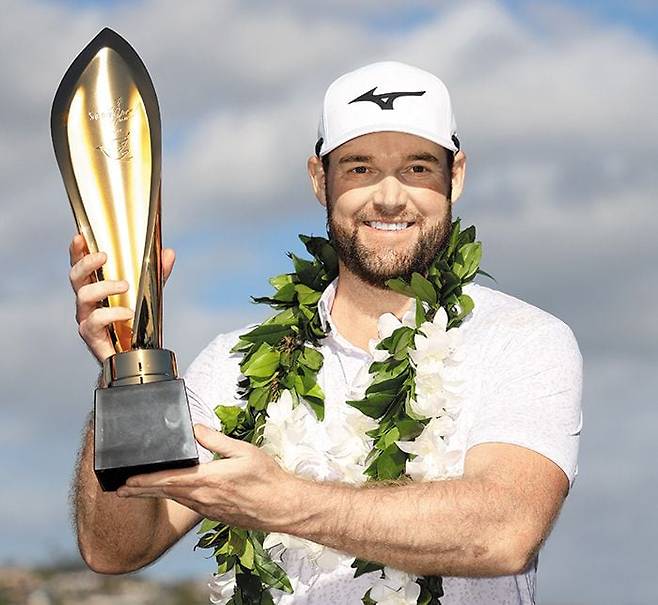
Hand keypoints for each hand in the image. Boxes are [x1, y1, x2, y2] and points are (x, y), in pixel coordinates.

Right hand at [68, 234, 175, 362]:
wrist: (135, 356)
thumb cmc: (136, 322)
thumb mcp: (149, 293)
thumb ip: (157, 274)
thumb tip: (168, 253)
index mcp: (96, 287)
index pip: (80, 265)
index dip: (77, 251)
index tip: (80, 237)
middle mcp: (86, 301)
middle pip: (75, 277)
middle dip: (87, 263)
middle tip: (105, 256)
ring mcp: (86, 318)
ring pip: (83, 296)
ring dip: (104, 287)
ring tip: (126, 286)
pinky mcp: (91, 335)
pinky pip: (95, 321)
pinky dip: (112, 313)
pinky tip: (128, 313)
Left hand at [116, 424, 300, 531]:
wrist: (282, 507)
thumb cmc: (267, 478)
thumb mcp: (243, 451)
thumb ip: (216, 440)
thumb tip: (195, 428)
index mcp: (208, 480)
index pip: (168, 481)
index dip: (144, 482)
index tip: (126, 481)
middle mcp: (204, 498)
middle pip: (165, 493)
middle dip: (140, 490)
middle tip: (119, 488)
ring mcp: (209, 509)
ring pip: (176, 499)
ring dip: (155, 494)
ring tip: (137, 490)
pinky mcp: (216, 514)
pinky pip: (189, 504)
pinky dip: (174, 498)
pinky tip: (173, 494)